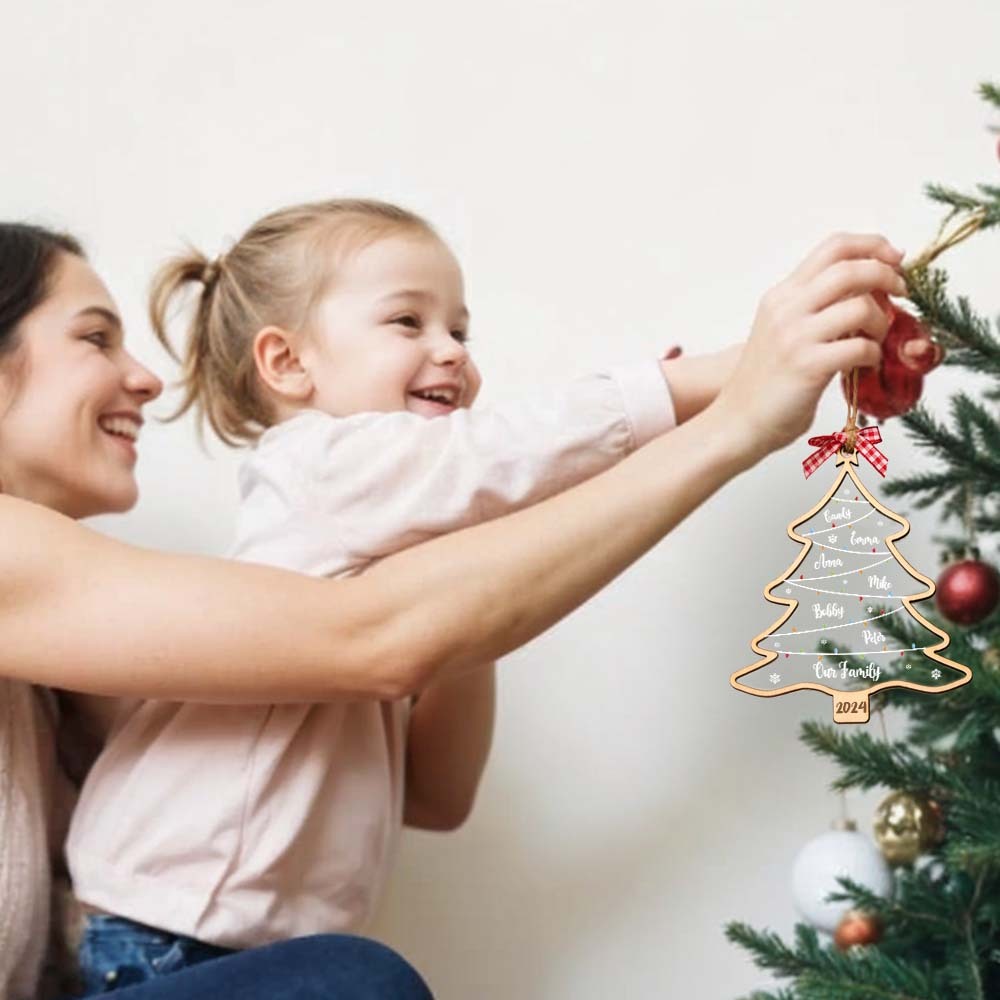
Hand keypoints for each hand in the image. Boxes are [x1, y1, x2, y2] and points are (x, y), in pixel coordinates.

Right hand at [711, 233, 905, 462]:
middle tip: (900, 294)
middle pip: (851, 268)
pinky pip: (861, 347)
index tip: (894, 258)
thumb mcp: (781, 330)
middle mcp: (786, 308)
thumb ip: (812, 307)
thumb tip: (863, 292)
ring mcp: (795, 337)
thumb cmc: (764, 382)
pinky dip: (874, 354)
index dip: (872, 245)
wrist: (737, 421)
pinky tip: (866, 364)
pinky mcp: (808, 366)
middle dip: (888, 276)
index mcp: (782, 295)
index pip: (833, 247)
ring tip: (876, 338)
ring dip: (882, 321)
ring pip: (862, 306)